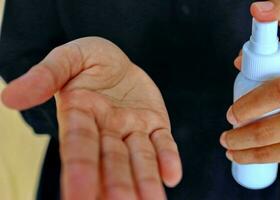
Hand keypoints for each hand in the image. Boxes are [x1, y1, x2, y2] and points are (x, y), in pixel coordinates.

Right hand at [1, 37, 181, 199]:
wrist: (117, 61)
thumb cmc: (88, 60)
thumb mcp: (67, 58)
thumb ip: (45, 75)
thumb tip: (9, 98)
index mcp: (80, 115)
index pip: (79, 146)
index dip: (79, 170)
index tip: (79, 197)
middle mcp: (107, 129)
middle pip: (112, 160)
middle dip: (116, 184)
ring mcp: (133, 128)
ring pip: (140, 158)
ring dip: (146, 181)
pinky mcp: (155, 123)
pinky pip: (163, 142)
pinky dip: (168, 158)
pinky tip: (172, 176)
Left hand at [220, 1, 279, 169]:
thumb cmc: (279, 100)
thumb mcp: (270, 78)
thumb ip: (256, 65)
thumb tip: (240, 61)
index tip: (256, 9)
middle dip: (250, 106)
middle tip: (229, 117)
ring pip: (278, 128)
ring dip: (244, 138)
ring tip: (225, 141)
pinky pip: (279, 153)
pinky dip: (251, 156)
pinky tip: (236, 155)